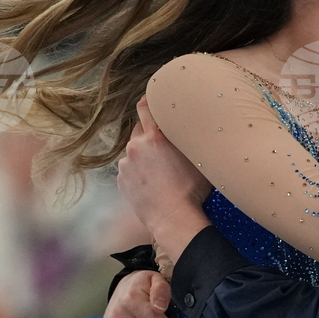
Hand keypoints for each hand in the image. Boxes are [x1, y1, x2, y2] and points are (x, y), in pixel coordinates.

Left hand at [117, 96, 211, 232]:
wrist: (172, 218)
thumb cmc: (190, 190)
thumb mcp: (197, 158)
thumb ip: (188, 139)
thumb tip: (193, 126)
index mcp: (155, 137)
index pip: (145, 108)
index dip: (148, 101)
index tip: (152, 98)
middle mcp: (136, 147)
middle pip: (139, 130)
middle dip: (150, 134)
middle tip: (164, 145)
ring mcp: (126, 165)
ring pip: (134, 151)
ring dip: (143, 154)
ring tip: (159, 169)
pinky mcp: (121, 180)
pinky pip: (129, 168)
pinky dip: (138, 170)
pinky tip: (152, 181)